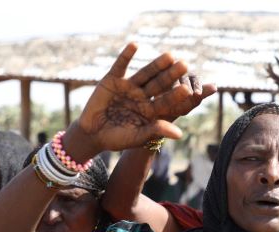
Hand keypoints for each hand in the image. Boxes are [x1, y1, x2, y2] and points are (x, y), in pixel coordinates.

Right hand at [70, 44, 205, 158]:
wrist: (92, 134)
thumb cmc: (116, 139)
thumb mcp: (137, 136)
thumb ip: (156, 131)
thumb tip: (180, 134)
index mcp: (150, 110)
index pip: (166, 101)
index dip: (175, 95)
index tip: (187, 89)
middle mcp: (142, 96)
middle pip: (159, 84)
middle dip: (171, 75)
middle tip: (185, 65)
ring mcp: (128, 87)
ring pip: (145, 73)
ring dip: (156, 64)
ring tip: (169, 55)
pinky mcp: (113, 79)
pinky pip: (121, 65)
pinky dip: (126, 55)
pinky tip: (135, 45)